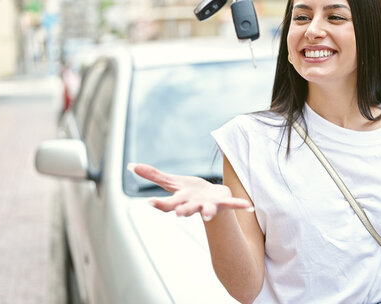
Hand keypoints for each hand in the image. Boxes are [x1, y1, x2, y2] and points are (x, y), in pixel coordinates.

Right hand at [128, 163, 253, 220]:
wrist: (211, 200)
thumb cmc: (190, 192)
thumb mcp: (173, 182)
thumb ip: (153, 175)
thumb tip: (131, 166)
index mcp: (181, 200)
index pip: (167, 203)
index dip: (160, 204)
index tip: (151, 203)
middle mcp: (194, 206)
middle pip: (186, 209)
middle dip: (183, 211)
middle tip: (178, 214)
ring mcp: (209, 206)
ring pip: (207, 210)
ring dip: (208, 212)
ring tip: (208, 215)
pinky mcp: (224, 203)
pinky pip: (233, 205)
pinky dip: (240, 205)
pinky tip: (249, 206)